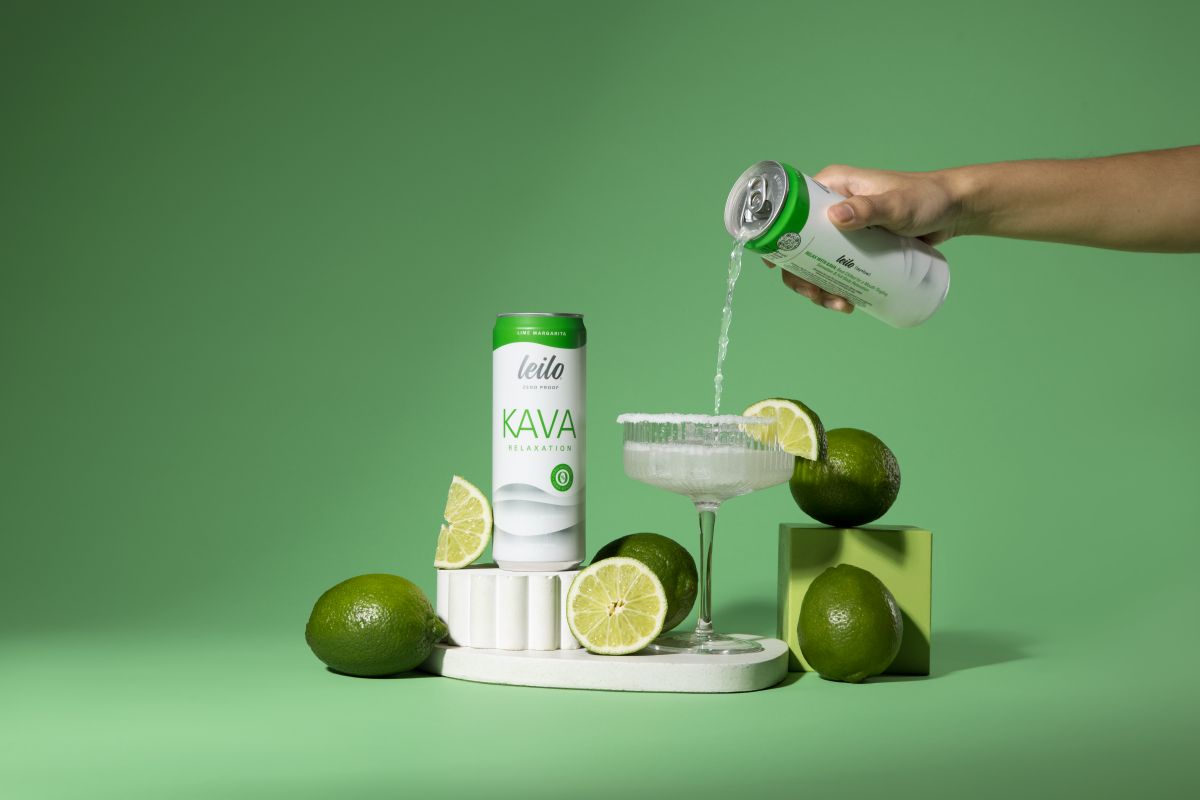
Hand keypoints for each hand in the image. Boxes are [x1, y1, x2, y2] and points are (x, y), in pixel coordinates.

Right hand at [768, 164, 962, 312]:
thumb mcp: (897, 204)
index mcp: (830, 187)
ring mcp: (844, 230)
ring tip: (839, 304)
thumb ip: (870, 208)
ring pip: (817, 263)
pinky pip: (837, 269)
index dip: (778, 238)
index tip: (776, 266)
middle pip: (800, 245)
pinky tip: (846, 302)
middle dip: (801, 276)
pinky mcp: (858, 248)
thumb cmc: (927, 198)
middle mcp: (831, 207)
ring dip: (819, 288)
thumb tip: (835, 217)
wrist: (954, 210)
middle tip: (817, 295)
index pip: (790, 211)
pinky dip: (836, 287)